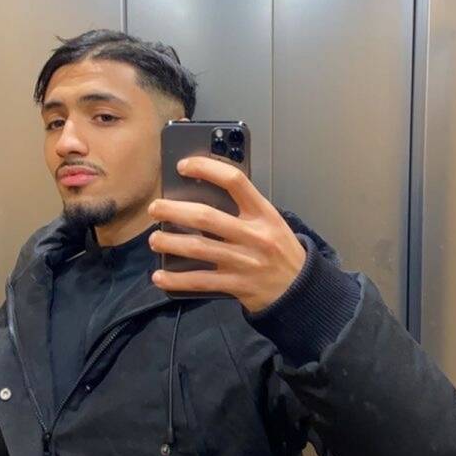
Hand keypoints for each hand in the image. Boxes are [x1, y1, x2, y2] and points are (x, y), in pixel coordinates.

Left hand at [147, 156, 306, 311]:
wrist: (301, 289)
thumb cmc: (280, 250)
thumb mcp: (271, 223)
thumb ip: (244, 210)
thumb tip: (201, 196)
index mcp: (264, 214)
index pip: (235, 182)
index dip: (206, 169)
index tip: (183, 166)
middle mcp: (253, 235)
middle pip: (206, 217)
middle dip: (174, 211)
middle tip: (155, 208)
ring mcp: (244, 262)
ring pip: (198, 248)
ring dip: (170, 243)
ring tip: (154, 239)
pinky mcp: (236, 285)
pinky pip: (200, 281)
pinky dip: (176, 280)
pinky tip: (159, 276)